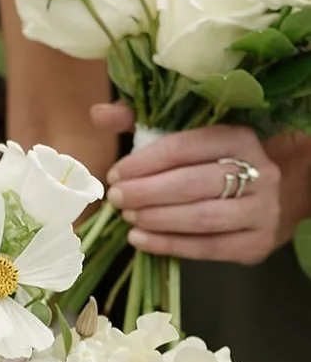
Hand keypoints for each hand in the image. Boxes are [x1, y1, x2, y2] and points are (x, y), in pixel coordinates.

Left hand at [91, 103, 284, 264]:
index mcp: (239, 137)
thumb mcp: (181, 141)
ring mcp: (262, 210)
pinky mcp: (257, 243)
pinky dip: (170, 245)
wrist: (261, 203)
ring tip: (128, 218)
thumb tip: (99, 114)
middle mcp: (260, 171)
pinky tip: (140, 240)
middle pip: (196, 183)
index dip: (146, 161)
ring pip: (204, 217)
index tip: (115, 174)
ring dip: (159, 219)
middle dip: (148, 192)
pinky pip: (209, 247)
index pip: (187, 147)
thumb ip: (140, 124)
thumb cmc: (210, 167)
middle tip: (117, 198)